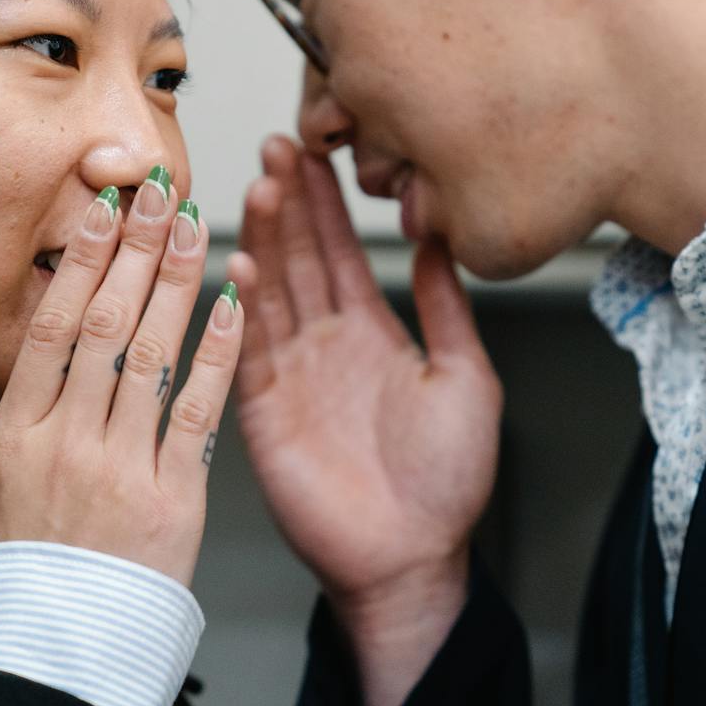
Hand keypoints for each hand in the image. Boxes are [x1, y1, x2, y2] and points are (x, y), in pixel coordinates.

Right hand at [0, 175, 243, 588]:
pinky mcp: (174, 501)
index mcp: (12, 440)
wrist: (51, 674)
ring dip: (175, 283)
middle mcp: (66, 444)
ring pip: (150, 355)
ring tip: (195, 225)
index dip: (79, 262)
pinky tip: (232, 304)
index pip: (49, 329)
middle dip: (132, 251)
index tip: (101, 209)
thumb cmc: (5, 596)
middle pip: (103, 326)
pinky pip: (197, 413)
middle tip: (157, 191)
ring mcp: (121, 469)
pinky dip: (216, 354)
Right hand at [232, 138, 501, 705]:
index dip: (323, 201)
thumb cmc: (446, 483)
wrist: (413, 559)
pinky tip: (238, 263)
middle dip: (285, 201)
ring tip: (258, 186)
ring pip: (270, 291)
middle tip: (274, 146)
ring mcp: (289, 374)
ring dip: (263, 239)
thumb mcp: (467, 379)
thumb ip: (446, 309)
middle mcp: (323, 344)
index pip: (338, 251)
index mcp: (370, 332)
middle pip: (297, 257)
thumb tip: (438, 241)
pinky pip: (248, 349)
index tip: (310, 150)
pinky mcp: (262, 411)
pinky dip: (241, 307)